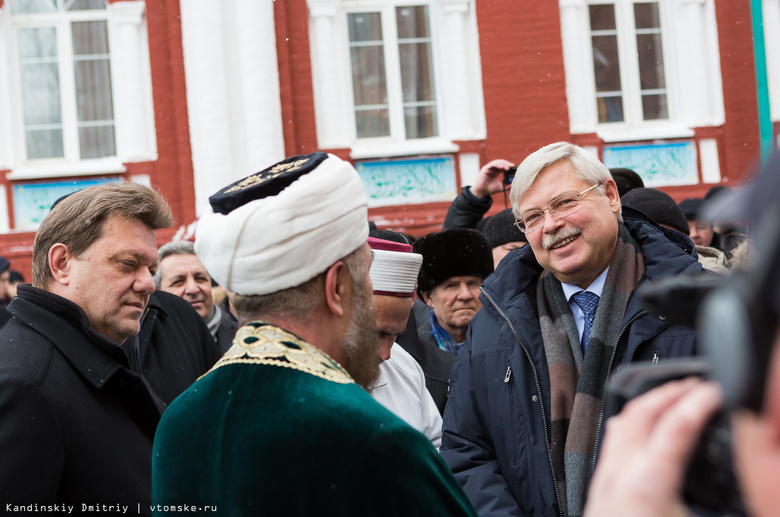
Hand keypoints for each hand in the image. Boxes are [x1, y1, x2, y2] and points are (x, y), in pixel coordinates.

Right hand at [471, 159, 514, 198]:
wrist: (481, 192)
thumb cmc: (489, 189)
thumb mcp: (500, 188)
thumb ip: (506, 186)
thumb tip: (513, 185)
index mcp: (496, 172)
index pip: (503, 166)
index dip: (508, 165)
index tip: (514, 167)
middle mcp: (492, 169)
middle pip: (501, 163)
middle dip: (507, 164)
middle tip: (512, 166)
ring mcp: (488, 168)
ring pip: (496, 163)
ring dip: (503, 164)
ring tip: (507, 167)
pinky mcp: (485, 169)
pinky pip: (491, 165)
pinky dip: (497, 165)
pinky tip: (501, 167)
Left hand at [584, 378, 722, 516]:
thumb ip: (719, 512)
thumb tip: (741, 503)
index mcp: (647, 485)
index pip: (674, 427)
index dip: (697, 403)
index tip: (714, 390)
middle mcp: (619, 474)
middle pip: (640, 413)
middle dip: (669, 392)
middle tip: (695, 384)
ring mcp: (604, 477)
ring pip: (621, 421)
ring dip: (649, 403)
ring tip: (672, 397)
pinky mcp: (598, 484)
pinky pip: (612, 439)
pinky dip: (632, 420)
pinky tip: (642, 423)